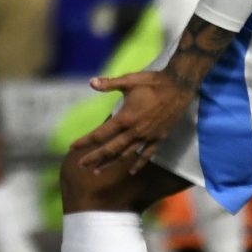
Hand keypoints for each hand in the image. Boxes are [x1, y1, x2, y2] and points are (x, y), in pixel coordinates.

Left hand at [69, 69, 194, 173]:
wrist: (178, 88)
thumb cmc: (152, 82)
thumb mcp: (128, 80)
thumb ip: (109, 83)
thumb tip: (91, 82)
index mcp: (125, 118)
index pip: (100, 134)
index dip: (85, 141)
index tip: (72, 147)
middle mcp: (135, 131)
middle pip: (110, 149)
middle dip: (94, 158)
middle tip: (80, 165)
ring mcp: (147, 137)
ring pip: (126, 155)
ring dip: (111, 163)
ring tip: (98, 171)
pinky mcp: (159, 138)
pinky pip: (147, 155)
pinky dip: (138, 163)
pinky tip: (131, 171)